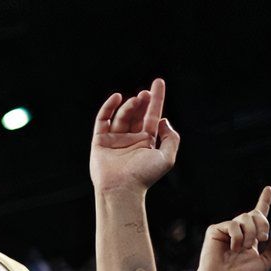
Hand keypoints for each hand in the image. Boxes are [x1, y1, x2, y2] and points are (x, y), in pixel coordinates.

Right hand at [88, 78, 180, 193]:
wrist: (122, 188)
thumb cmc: (144, 176)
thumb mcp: (167, 156)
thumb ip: (171, 138)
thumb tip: (164, 121)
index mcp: (146, 142)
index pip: (152, 115)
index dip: (156, 99)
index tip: (158, 83)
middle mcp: (131, 138)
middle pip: (137, 113)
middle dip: (142, 101)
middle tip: (146, 93)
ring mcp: (115, 139)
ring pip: (122, 115)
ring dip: (129, 105)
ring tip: (136, 100)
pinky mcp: (100, 141)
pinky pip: (103, 120)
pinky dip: (108, 108)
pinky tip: (117, 98)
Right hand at [194, 187, 270, 270]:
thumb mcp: (264, 264)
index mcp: (251, 235)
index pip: (259, 214)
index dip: (264, 200)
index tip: (268, 188)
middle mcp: (239, 230)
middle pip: (255, 213)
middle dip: (263, 224)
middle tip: (263, 239)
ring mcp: (227, 229)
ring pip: (244, 217)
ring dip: (250, 233)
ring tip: (245, 247)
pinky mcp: (215, 230)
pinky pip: (232, 224)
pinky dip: (237, 237)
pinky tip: (234, 248)